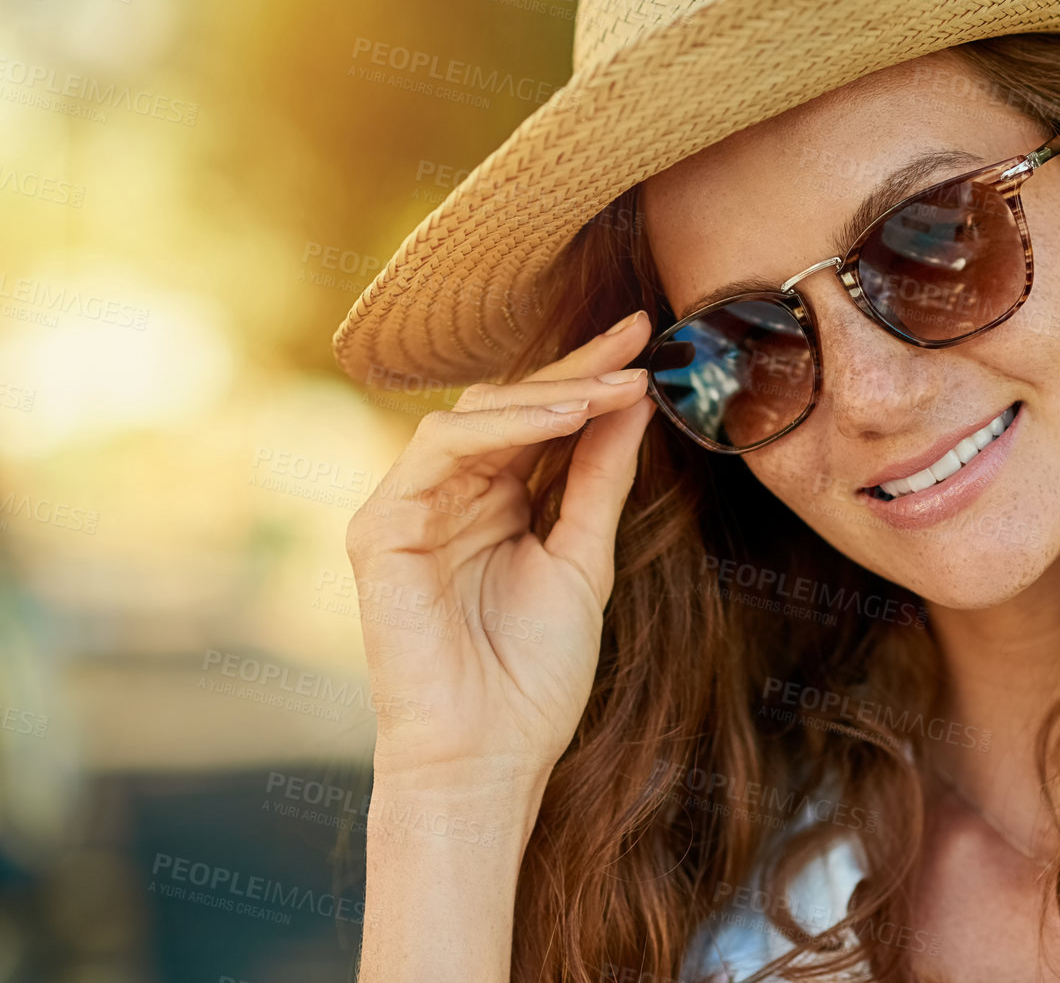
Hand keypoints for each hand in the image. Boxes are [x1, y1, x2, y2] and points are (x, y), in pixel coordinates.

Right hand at [344, 310, 656, 793]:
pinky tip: (566, 415)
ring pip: (474, 416)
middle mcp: (449, 496)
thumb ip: (600, 478)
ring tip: (618, 383)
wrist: (489, 756)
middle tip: (636, 336)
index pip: (540, 421)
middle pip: (508, 406)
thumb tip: (635, 399)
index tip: (646, 341)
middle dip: (575, 367)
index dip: (590, 378)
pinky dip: (505, 426)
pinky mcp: (381, 527)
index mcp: (494, 503)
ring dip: (551, 393)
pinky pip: (439, 450)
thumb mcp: (584, 558)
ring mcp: (410, 508)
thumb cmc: (534, 676)